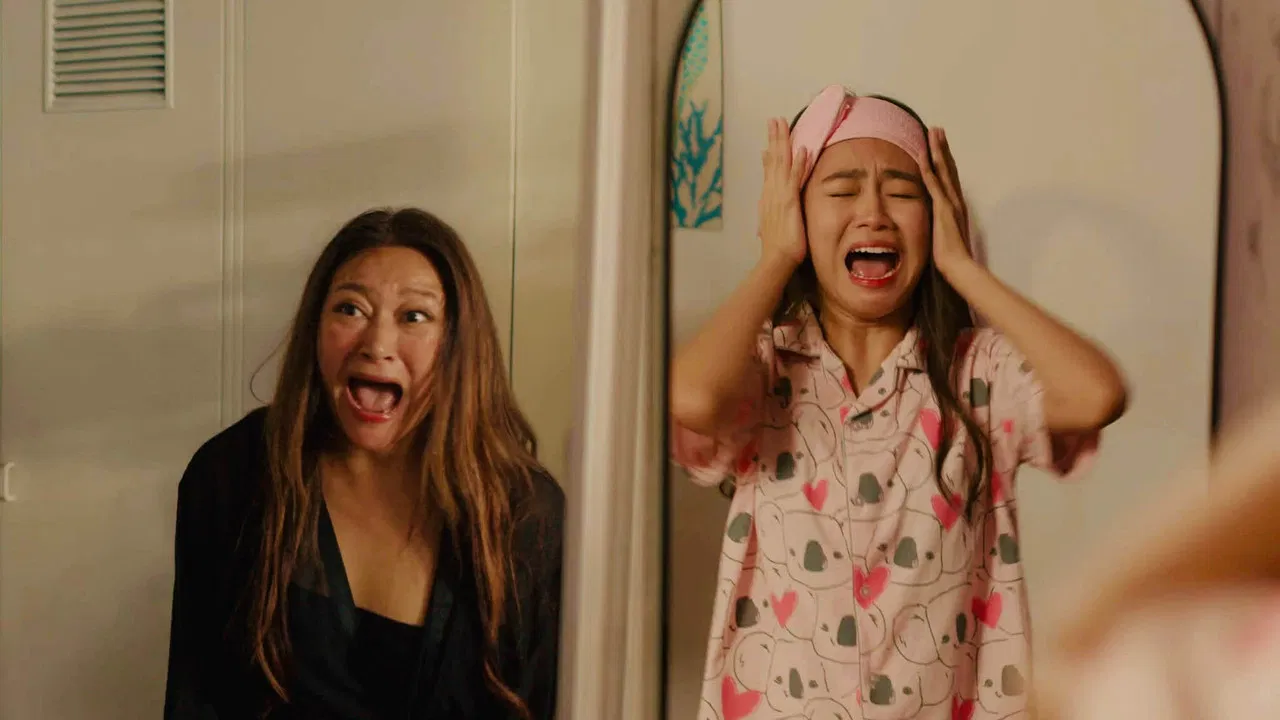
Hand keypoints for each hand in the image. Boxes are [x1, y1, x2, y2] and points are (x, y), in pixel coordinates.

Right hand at [758, 118, 810, 267]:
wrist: (776, 260)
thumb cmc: (778, 245)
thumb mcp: (773, 221)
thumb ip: (774, 206)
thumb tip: (773, 198)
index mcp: (769, 197)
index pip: (770, 168)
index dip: (771, 149)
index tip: (772, 133)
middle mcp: (771, 193)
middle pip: (773, 160)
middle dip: (774, 138)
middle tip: (774, 119)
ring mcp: (779, 197)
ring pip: (781, 164)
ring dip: (782, 143)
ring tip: (783, 124)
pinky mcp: (789, 203)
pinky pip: (793, 179)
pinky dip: (797, 164)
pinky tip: (801, 150)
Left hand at [920, 127, 972, 274]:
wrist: (959, 266)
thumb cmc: (952, 255)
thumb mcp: (945, 234)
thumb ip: (942, 224)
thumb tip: (936, 222)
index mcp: (956, 205)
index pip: (949, 177)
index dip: (945, 160)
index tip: (939, 145)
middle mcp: (956, 200)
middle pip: (949, 168)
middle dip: (943, 148)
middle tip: (938, 129)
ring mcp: (950, 203)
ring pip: (943, 170)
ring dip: (937, 150)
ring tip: (933, 133)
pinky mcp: (943, 208)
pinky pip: (934, 184)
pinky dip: (929, 168)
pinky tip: (924, 155)